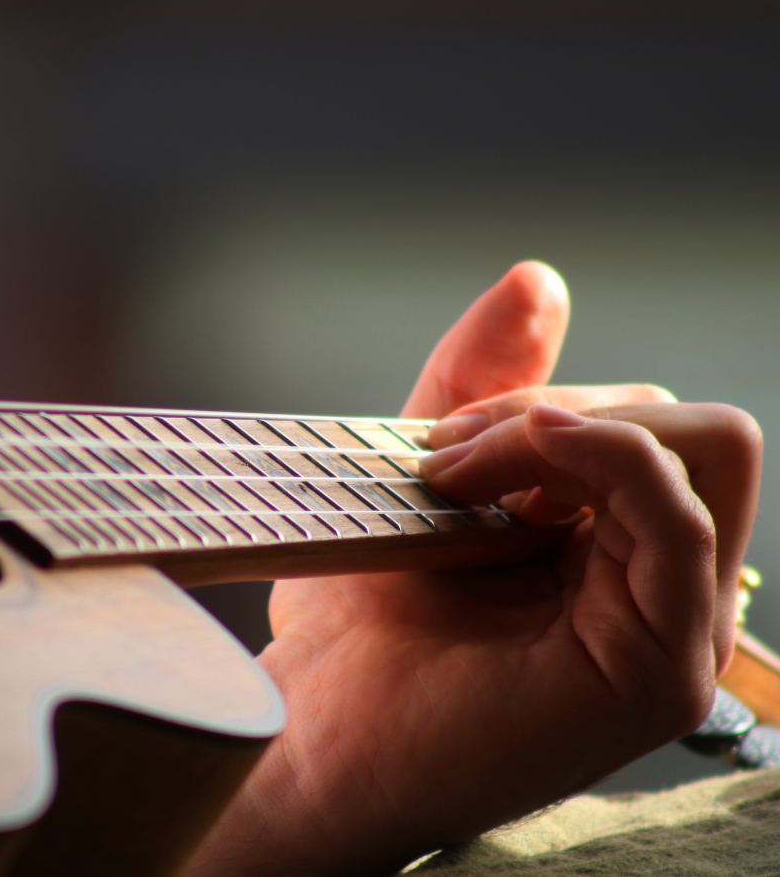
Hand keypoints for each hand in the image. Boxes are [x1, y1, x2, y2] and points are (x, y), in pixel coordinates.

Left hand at [182, 262, 761, 875]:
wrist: (310, 735)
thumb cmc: (357, 624)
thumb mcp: (422, 477)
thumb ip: (482, 382)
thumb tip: (540, 280)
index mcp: (612, 546)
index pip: (650, 421)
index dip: (551, 402)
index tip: (442, 435)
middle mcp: (657, 586)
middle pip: (691, 426)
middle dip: (565, 406)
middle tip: (451, 451)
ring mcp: (670, 631)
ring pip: (706, 452)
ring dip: (570, 425)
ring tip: (460, 470)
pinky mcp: (657, 670)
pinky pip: (680, 520)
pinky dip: (606, 454)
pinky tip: (520, 452)